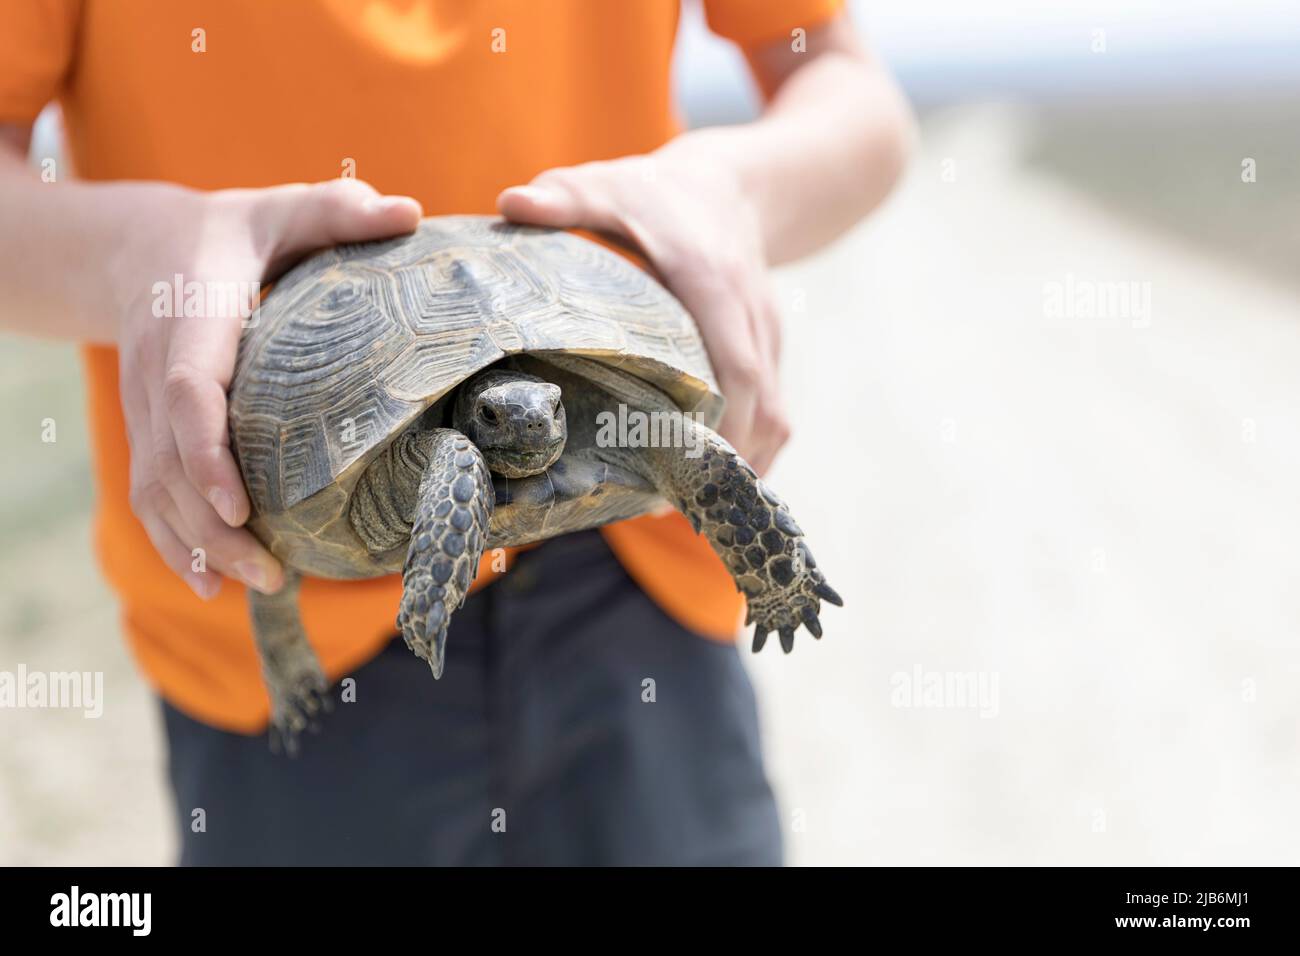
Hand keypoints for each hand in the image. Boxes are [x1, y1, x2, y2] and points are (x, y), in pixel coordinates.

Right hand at [112, 179, 421, 598]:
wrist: (144, 248)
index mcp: (190, 317)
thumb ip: (337, 210)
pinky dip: (174, 542)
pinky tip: (211, 582)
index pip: (187, 389)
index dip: (205, 450)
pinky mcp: (146, 430)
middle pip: (167, 460)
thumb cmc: (236, 234)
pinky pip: (148, 494)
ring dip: (197, 545)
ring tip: (259, 585)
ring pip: (153, 488)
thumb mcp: (283, 209)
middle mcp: (155, 368)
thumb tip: (408, 212)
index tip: (239, 506)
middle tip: (272, 572)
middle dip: (211, 525)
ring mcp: (142, 405)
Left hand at [497, 148, 789, 474]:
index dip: (720, 424)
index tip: (681, 467)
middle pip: (761, 409)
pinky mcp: (769, 352)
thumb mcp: (611, 184)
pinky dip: (747, 451)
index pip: (735, 368)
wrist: (734, 185)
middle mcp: (752, 316)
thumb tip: (509, 201)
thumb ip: (566, 196)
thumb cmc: (660, 192)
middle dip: (722, 464)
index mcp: (715, 284)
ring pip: (774, 419)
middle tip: (662, 506)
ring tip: (684, 507)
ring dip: (739, 466)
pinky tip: (705, 479)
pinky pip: (772, 413)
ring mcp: (767, 337)